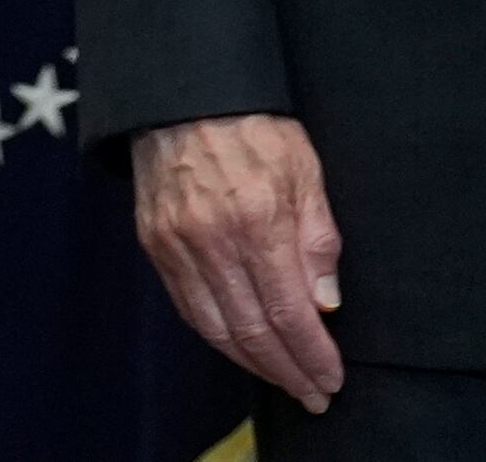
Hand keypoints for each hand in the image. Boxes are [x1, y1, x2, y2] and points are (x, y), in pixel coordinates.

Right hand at [131, 112, 345, 409]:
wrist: (182, 92)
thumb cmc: (254, 125)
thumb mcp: (305, 170)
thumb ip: (318, 239)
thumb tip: (326, 304)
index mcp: (257, 220)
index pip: (290, 313)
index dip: (313, 355)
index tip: (332, 379)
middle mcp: (212, 240)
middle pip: (253, 331)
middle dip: (288, 372)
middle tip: (313, 394)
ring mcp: (176, 244)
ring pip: (215, 328)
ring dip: (253, 364)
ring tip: (282, 379)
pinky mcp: (153, 242)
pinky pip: (186, 305)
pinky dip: (216, 336)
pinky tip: (239, 346)